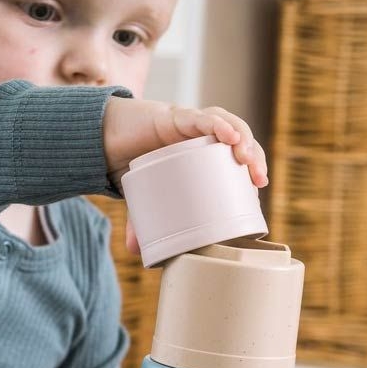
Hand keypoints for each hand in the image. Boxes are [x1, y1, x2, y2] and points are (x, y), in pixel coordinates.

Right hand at [102, 97, 268, 254]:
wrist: (108, 136)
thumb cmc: (133, 162)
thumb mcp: (141, 196)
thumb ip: (142, 220)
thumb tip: (134, 251)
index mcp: (202, 154)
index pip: (237, 160)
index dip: (251, 173)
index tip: (256, 192)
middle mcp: (202, 137)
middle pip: (241, 144)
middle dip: (254, 160)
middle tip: (258, 182)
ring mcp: (192, 125)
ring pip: (230, 127)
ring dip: (244, 141)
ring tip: (248, 160)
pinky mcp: (177, 116)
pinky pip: (205, 118)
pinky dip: (220, 125)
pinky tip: (230, 136)